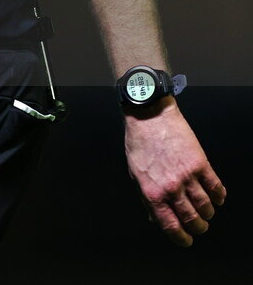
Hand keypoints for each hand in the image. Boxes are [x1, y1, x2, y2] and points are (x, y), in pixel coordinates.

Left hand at [124, 97, 226, 245]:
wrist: (149, 115)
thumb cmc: (139, 142)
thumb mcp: (135, 173)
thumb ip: (146, 197)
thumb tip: (153, 218)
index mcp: (152, 193)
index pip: (171, 226)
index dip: (181, 238)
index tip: (187, 240)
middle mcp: (171, 188)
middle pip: (191, 219)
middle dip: (198, 227)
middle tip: (199, 226)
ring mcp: (187, 176)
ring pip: (205, 206)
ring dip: (208, 213)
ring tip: (207, 212)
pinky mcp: (200, 163)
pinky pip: (215, 187)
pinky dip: (219, 196)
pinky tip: (217, 198)